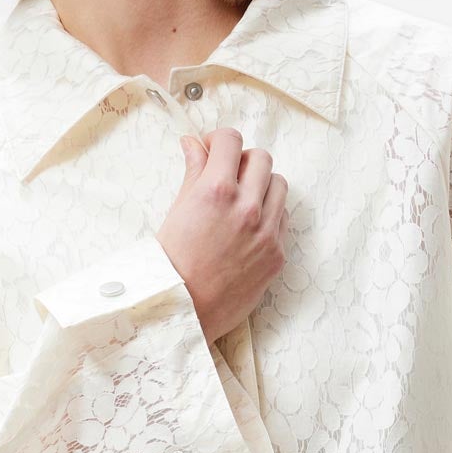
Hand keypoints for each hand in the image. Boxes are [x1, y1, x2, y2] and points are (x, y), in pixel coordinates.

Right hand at [156, 127, 287, 345]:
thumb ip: (192, 172)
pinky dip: (269, 214)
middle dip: (241, 161)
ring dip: (261, 185)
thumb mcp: (176, 211)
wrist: (183, 312)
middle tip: (226, 176)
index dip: (218, 140)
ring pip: (279, 184)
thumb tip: (193, 144)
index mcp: (216, 191)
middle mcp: (247, 207)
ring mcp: (267, 232)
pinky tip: (248, 227)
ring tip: (241, 201)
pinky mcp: (277, 254)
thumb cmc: (169, 265)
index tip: (211, 150)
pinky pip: (282, 218)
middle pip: (261, 158)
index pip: (231, 140)